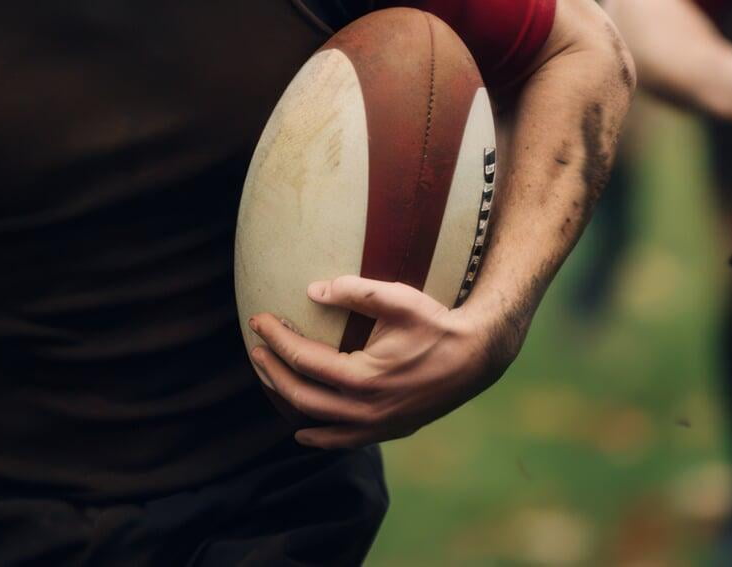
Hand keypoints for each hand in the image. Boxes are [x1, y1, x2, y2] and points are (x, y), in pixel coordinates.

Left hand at [247, 277, 511, 448]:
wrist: (476, 359)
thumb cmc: (436, 324)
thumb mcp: (398, 299)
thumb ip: (354, 291)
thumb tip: (312, 290)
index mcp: (363, 379)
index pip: (302, 359)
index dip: (275, 339)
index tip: (257, 319)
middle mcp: (365, 411)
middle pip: (299, 396)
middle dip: (270, 371)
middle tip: (255, 347)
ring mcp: (377, 427)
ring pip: (315, 423)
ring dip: (286, 401)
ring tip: (268, 377)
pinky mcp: (387, 431)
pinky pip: (341, 440)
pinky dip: (317, 434)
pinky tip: (301, 427)